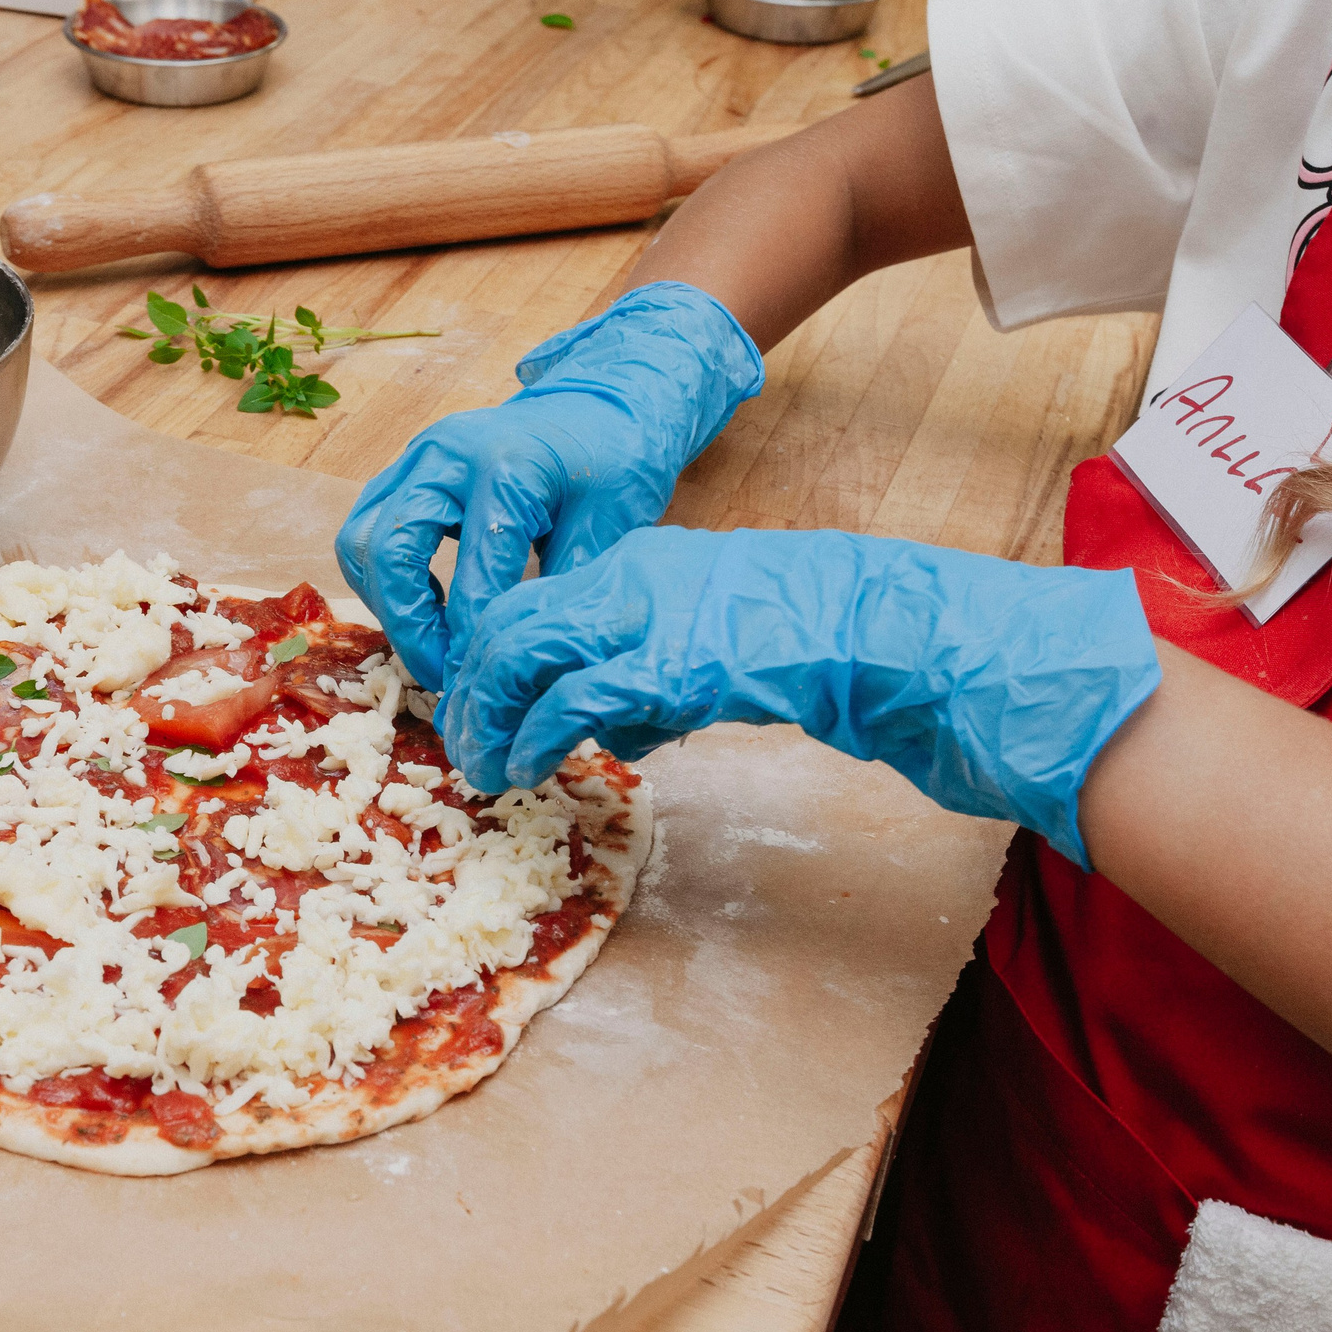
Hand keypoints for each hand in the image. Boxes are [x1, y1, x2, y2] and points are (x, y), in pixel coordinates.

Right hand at [332, 282, 764, 689]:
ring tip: (433, 647)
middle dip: (409, 626)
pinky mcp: (407, 467)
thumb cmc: (615, 462)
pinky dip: (387, 578)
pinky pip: (370, 529)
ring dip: (388, 603)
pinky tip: (430, 609)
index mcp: (507, 469)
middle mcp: (447, 454)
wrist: (607, 399)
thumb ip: (561, 592)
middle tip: (441, 677)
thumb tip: (525, 667)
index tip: (482, 692)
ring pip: (363, 541)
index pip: (474, 577)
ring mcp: (419, 455)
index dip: (472, 644)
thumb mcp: (611, 528)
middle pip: (388, 551)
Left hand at [437, 526, 1161, 866]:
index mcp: (627, 563)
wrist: (870, 625)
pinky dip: (540, 735)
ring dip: (489, 717)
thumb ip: (642, 676)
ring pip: (521, 652)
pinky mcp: (672, 662)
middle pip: (504, 622)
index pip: (522, 601)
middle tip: (461, 748)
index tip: (468, 707)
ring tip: (484, 768)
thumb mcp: (702, 642)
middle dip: (468, 690)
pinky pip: (576, 698)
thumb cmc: (795, 638)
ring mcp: (646, 615)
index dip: (480, 657)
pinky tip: (533, 766)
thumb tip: (600, 734)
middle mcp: (624, 577)